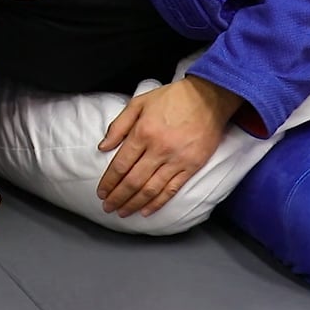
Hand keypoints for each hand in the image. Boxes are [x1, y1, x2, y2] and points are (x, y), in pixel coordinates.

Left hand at [96, 76, 241, 217]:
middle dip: (118, 197)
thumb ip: (118, 126)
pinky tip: (147, 211)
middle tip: (108, 207)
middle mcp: (158, 149)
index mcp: (142, 133)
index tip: (101, 192)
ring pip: (151, 189)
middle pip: (133, 181)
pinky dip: (158, 203)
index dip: (109, 182)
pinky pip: (172, 190)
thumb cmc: (172, 98)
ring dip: (134, 204)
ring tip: (123, 212)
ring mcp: (176, 160)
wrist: (208, 97)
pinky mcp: (192, 166)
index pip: (120, 165)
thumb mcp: (139, 103)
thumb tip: (102, 147)